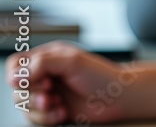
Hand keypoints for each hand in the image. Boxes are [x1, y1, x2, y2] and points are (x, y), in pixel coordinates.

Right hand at [6, 42, 129, 124]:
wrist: (119, 97)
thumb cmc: (102, 75)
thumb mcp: (72, 61)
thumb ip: (41, 64)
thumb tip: (15, 76)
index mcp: (49, 57)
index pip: (16, 64)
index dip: (20, 74)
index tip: (41, 79)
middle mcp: (46, 75)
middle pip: (17, 88)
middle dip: (32, 94)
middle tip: (51, 93)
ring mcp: (48, 93)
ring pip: (23, 106)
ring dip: (39, 108)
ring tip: (57, 104)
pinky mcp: (52, 111)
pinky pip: (34, 119)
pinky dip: (46, 118)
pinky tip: (62, 113)